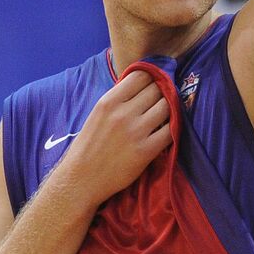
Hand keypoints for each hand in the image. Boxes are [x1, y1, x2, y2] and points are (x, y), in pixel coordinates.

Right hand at [62, 70, 171, 205]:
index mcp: (109, 101)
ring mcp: (136, 132)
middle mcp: (123, 113)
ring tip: (162, 117)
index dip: (150, 78)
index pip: (141, 75)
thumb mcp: (98, 114)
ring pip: (167, 106)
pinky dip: (172, 129)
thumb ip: (118, 99)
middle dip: (161, 93)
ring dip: (168, 110)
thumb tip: (143, 84)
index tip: (152, 85)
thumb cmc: (89, 146)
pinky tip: (165, 132)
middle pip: (157, 89)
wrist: (81, 179)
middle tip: (159, 103)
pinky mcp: (146, 151)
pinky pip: (171, 130)